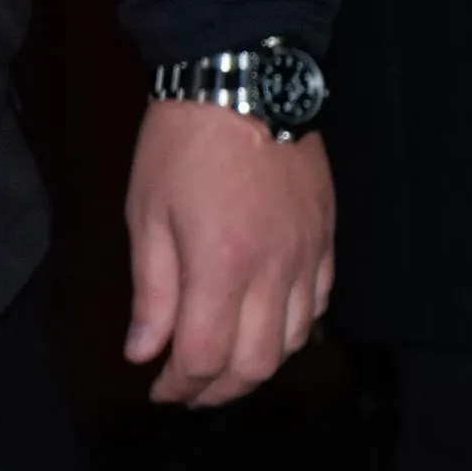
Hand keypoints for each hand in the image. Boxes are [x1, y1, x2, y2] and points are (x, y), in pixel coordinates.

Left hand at [123, 100, 335, 405]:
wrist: (244, 80)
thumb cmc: (182, 145)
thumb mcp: (146, 215)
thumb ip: (152, 292)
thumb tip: (144, 353)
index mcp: (220, 267)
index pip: (205, 357)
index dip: (180, 386)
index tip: (158, 389)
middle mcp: (273, 272)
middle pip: (256, 363)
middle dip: (218, 390)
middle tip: (189, 390)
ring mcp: (307, 257)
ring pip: (294, 341)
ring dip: (258, 366)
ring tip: (226, 366)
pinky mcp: (327, 239)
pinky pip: (320, 304)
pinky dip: (294, 330)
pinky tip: (269, 328)